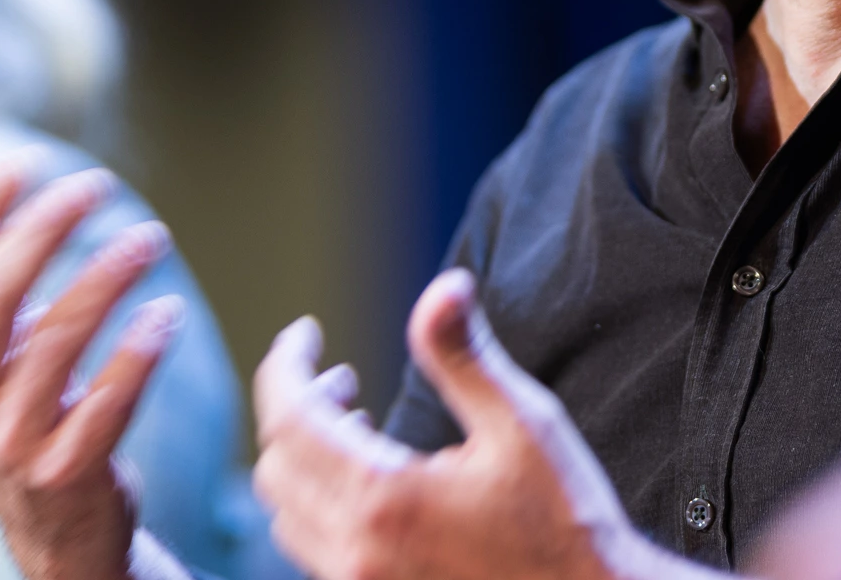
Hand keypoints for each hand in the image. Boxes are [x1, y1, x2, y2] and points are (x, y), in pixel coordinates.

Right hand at [0, 151, 187, 579]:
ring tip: (151, 239)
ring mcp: (11, 438)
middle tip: (96, 186)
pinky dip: (137, 355)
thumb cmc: (18, 403)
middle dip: (41, 231)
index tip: (25, 161)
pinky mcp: (68, 471)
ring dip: (105, 279)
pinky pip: (105, 405)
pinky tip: (165, 314)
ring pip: (54, 345)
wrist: (54, 527)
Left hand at [252, 267, 693, 579]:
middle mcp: (355, 553)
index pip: (288, 418)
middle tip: (342, 376)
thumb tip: (443, 287)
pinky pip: (314, 549)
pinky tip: (373, 483)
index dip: (286, 363)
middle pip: (275, 465)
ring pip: (287, 515)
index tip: (307, 332)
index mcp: (381, 499)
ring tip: (356, 421)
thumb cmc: (564, 525)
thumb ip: (465, 356)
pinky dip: (320, 503)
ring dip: (305, 458)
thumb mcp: (522, 424)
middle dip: (295, 406)